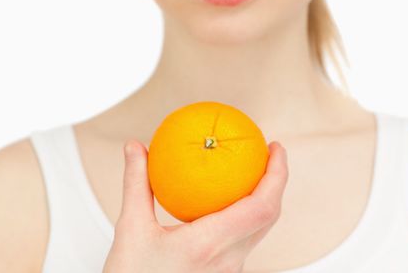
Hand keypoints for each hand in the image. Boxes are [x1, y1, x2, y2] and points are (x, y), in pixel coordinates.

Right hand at [102, 139, 288, 272]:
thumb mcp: (130, 229)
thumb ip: (137, 183)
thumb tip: (135, 147)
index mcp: (208, 244)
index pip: (261, 207)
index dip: (277, 174)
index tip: (275, 148)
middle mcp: (228, 260)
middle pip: (269, 217)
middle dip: (277, 180)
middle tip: (269, 153)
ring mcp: (229, 270)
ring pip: (261, 230)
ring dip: (266, 198)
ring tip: (254, 172)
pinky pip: (246, 239)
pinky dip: (249, 214)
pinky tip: (231, 200)